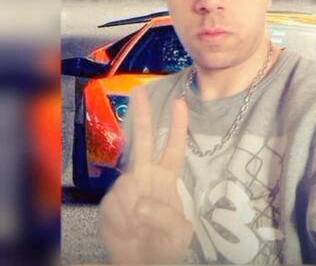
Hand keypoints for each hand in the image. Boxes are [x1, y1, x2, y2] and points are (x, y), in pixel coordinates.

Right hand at [99, 88, 192, 263]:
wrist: (139, 260)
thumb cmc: (165, 245)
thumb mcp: (178, 234)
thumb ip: (165, 217)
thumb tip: (139, 203)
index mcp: (166, 177)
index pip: (173, 147)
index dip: (177, 126)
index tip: (180, 102)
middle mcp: (145, 175)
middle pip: (144, 140)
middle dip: (142, 115)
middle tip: (140, 92)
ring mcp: (126, 186)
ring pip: (126, 187)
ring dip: (133, 212)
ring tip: (139, 228)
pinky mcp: (110, 201)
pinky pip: (114, 206)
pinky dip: (121, 221)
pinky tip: (126, 229)